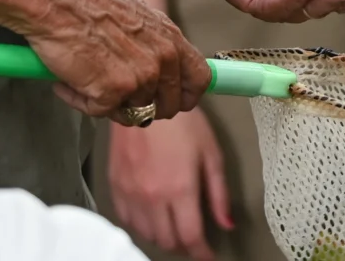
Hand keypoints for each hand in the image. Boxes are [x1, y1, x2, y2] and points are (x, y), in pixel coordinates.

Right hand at [22, 0, 210, 120]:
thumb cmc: (87, 0)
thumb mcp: (136, 17)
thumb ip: (153, 44)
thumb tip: (158, 70)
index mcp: (170, 37)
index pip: (199, 80)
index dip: (186, 96)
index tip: (173, 102)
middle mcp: (162, 59)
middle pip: (167, 106)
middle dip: (144, 108)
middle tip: (117, 95)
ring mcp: (139, 78)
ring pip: (132, 113)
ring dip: (109, 102)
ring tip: (87, 75)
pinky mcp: (111, 93)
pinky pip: (100, 112)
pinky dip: (82, 101)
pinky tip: (69, 79)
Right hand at [108, 105, 233, 259]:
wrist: (144, 99)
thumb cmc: (181, 121)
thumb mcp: (211, 153)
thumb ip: (219, 193)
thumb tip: (227, 223)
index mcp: (180, 188)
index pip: (191, 237)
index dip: (202, 253)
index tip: (208, 256)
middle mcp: (153, 197)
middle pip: (169, 241)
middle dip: (185, 244)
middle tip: (194, 236)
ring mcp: (132, 194)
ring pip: (148, 235)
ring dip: (164, 236)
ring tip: (175, 224)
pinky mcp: (116, 188)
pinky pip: (129, 221)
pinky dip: (142, 225)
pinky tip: (153, 215)